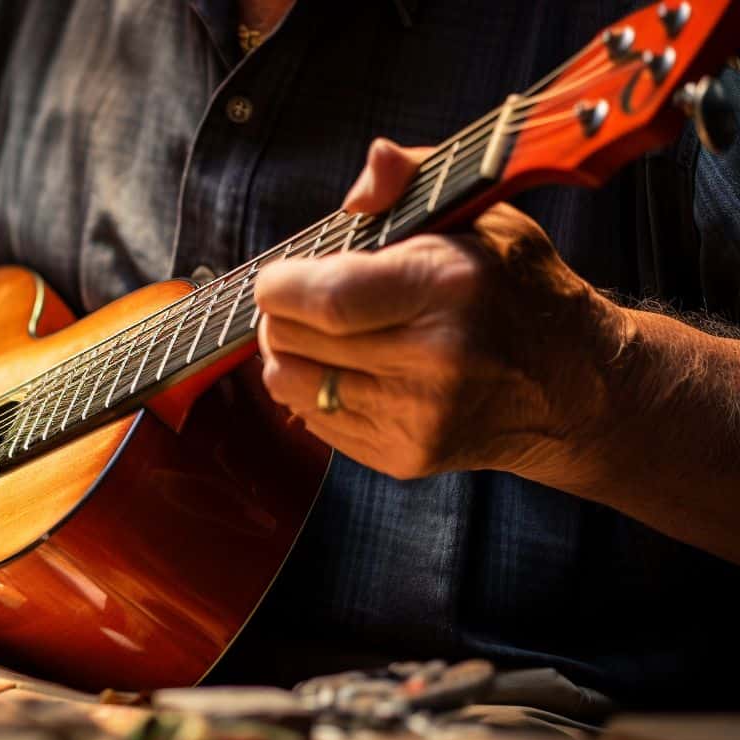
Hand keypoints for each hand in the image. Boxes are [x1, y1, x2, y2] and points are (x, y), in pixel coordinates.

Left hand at [252, 139, 624, 481]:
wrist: (576, 387)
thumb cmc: (516, 289)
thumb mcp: (482, 214)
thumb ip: (414, 178)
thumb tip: (371, 167)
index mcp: (447, 289)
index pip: (323, 299)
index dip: (280, 285)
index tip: (282, 274)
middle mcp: (432, 360)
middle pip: (291, 340)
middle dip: (282, 313)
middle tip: (305, 299)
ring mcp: (416, 417)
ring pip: (288, 383)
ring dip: (290, 353)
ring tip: (325, 333)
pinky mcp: (403, 456)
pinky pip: (312, 420)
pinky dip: (313, 391)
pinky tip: (350, 369)